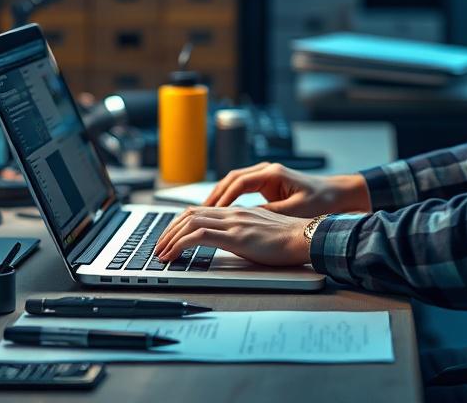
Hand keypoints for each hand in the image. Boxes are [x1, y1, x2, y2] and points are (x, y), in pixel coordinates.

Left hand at [154, 206, 310, 266]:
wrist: (307, 237)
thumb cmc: (291, 239)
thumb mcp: (262, 233)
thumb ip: (245, 233)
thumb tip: (232, 242)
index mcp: (239, 212)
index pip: (201, 211)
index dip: (181, 222)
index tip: (170, 237)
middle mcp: (234, 213)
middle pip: (191, 213)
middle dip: (169, 230)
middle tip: (159, 246)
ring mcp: (234, 223)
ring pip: (190, 222)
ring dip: (170, 238)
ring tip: (161, 253)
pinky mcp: (236, 237)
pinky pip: (199, 236)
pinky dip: (179, 244)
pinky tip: (172, 255)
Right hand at [203, 162, 371, 216]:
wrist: (339, 194)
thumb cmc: (322, 201)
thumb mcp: (295, 210)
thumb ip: (269, 213)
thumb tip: (244, 220)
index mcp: (273, 173)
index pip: (239, 183)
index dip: (223, 199)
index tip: (211, 214)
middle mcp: (266, 170)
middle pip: (231, 180)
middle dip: (213, 197)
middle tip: (196, 214)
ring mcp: (266, 175)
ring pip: (233, 183)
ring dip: (218, 197)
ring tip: (201, 213)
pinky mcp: (267, 184)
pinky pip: (240, 188)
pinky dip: (228, 198)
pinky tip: (219, 211)